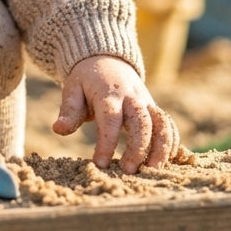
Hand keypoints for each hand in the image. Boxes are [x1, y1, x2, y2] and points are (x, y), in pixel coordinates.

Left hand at [52, 55, 181, 173]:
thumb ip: (69, 111)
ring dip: (162, 147)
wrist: (106, 60)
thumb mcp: (72, 90)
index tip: (101, 164)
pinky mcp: (154, 109)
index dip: (107, 142)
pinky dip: (172, 142)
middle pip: (142, 122)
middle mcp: (132, 98)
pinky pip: (169, 125)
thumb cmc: (86, 81)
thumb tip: (58, 130)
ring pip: (162, 123)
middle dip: (139, 148)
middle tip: (129, 171)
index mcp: (108, 94)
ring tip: (153, 171)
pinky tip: (166, 161)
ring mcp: (146, 102)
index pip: (110, 118)